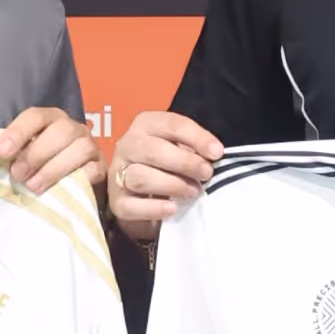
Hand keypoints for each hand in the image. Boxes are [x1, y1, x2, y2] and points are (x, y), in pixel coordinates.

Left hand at [0, 105, 102, 197]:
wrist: (73, 185)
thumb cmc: (41, 166)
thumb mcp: (25, 154)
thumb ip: (15, 153)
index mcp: (51, 118)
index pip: (35, 116)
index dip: (18, 132)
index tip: (2, 153)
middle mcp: (73, 128)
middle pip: (60, 131)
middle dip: (35, 155)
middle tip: (18, 175)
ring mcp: (90, 146)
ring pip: (79, 149)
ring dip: (53, 169)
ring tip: (34, 187)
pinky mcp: (101, 167)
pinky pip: (93, 170)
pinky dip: (77, 179)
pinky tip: (61, 190)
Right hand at [107, 109, 222, 242]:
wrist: (143, 196)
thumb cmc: (167, 166)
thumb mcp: (181, 149)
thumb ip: (194, 149)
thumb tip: (213, 155)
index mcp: (146, 125)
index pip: (171, 125)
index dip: (197, 138)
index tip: (217, 153)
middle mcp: (128, 145)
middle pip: (153, 151)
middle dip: (185, 163)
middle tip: (206, 174)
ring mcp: (118, 174)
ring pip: (140, 177)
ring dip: (172, 185)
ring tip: (193, 192)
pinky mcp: (117, 202)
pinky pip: (132, 206)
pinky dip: (154, 208)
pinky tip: (172, 209)